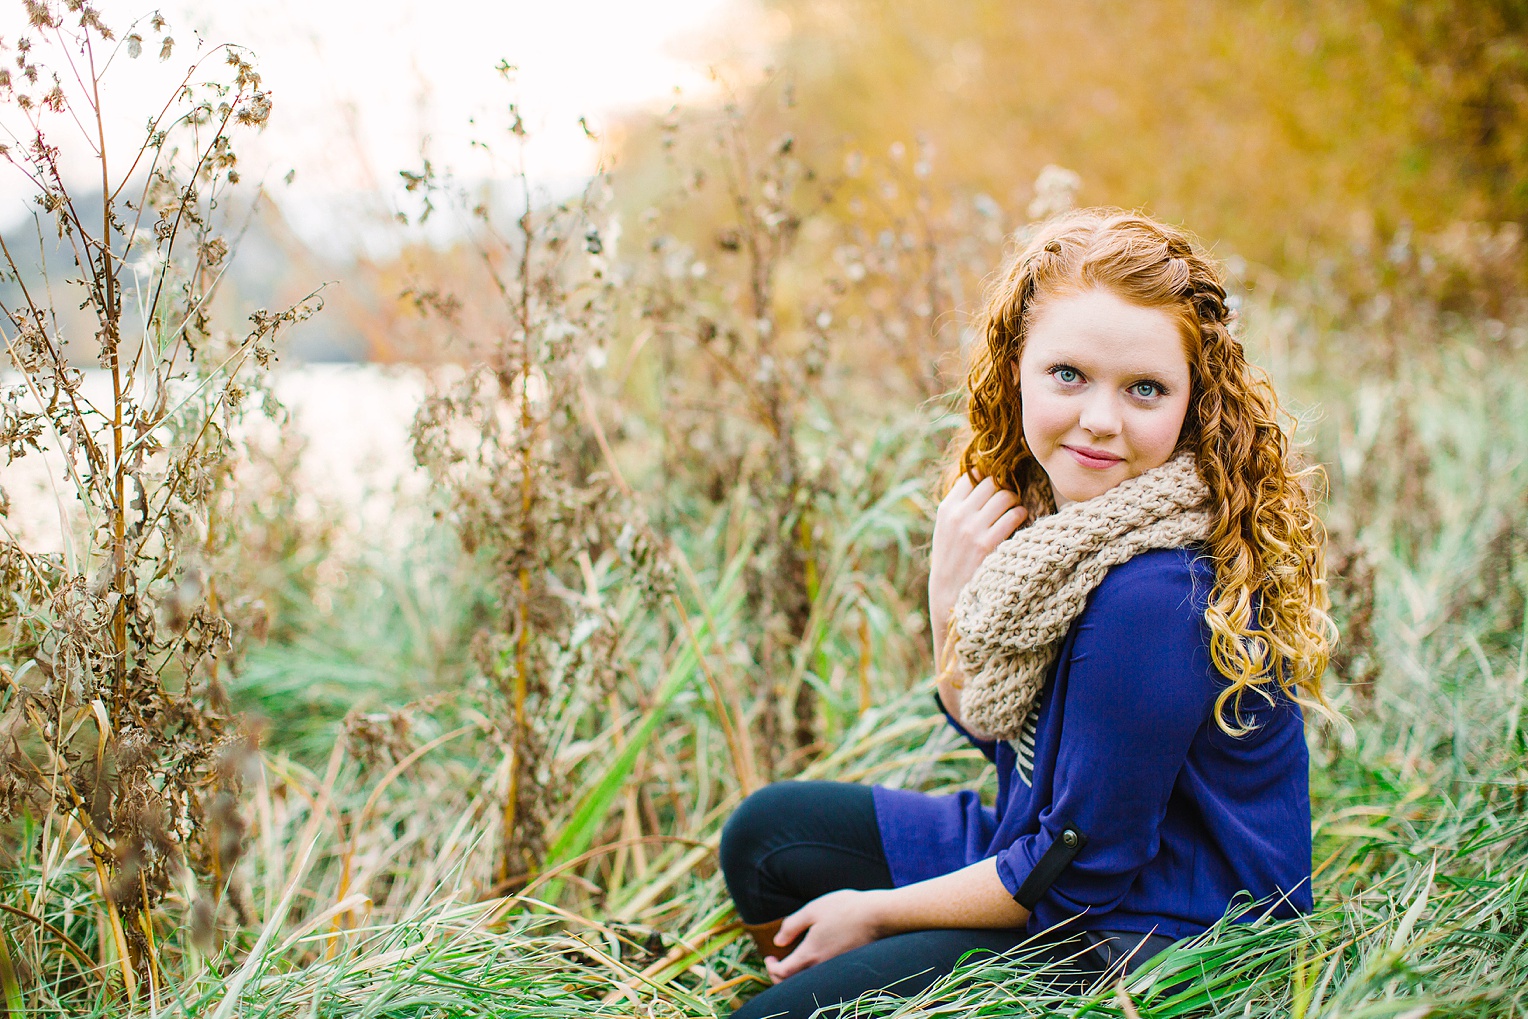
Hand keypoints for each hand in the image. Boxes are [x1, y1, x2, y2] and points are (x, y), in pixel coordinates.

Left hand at [763, 888, 886, 983]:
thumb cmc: (844, 908)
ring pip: (808, 982)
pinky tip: (812, 959)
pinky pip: (822, 977)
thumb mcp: (812, 910)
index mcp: (810, 954)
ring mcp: (835, 969)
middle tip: (775, 965)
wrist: (878, 915)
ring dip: (795, 977)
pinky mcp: (845, 966)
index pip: (782, 973)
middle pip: (793, 984)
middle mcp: (822, 967)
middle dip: (779, 977)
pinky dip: (811, 973)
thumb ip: (791, 926)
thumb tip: (777, 942)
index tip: (769, 958)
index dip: (771, 968)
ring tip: (791, 963)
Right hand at [929, 473, 1027, 623]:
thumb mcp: (946, 528)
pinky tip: (1020, 519)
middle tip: (1009, 498)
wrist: (949, 594)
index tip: (996, 484)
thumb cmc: (952, 558)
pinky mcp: (988, 544)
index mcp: (946, 508)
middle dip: (1004, 487)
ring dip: (1015, 500)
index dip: (988, 476)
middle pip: (991, 482)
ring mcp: (973, 529)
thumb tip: (984, 476)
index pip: (971, 476)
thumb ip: (960, 505)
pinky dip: (1021, 514)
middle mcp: (958, 515)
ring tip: (1015, 509)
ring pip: (1005, 496)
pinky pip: (1014, 515)